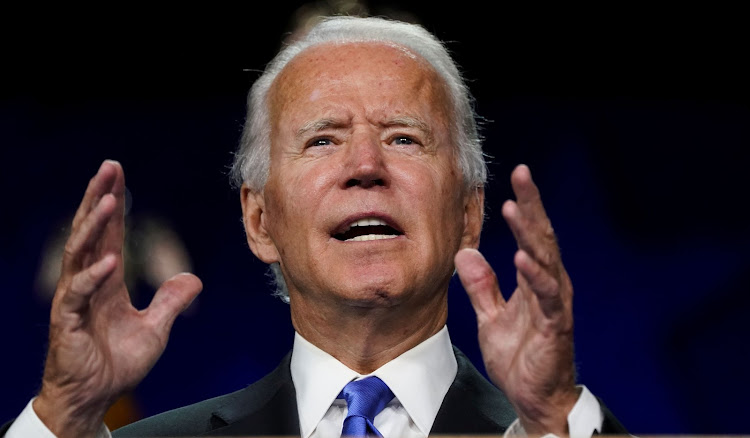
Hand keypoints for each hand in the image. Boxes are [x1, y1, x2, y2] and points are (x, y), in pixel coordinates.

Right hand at [33, 160, 202, 437]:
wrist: (94, 398)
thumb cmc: (116, 364)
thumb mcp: (155, 329)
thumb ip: (171, 301)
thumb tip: (193, 278)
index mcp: (106, 280)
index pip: (110, 233)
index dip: (115, 203)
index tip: (119, 175)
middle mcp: (87, 282)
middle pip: (90, 231)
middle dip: (99, 197)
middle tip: (109, 167)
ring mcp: (74, 300)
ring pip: (79, 253)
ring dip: (94, 225)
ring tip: (108, 199)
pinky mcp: (66, 321)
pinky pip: (78, 293)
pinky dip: (94, 276)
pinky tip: (111, 261)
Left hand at [455, 164, 576, 435]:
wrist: (532, 398)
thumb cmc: (520, 357)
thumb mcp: (491, 316)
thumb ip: (482, 286)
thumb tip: (465, 253)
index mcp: (535, 280)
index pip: (531, 235)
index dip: (526, 205)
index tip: (518, 174)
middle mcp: (549, 286)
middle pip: (542, 237)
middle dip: (532, 205)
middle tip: (523, 175)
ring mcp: (554, 304)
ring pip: (545, 260)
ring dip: (530, 233)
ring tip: (516, 207)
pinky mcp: (555, 326)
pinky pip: (546, 297)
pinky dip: (535, 276)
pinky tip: (522, 257)